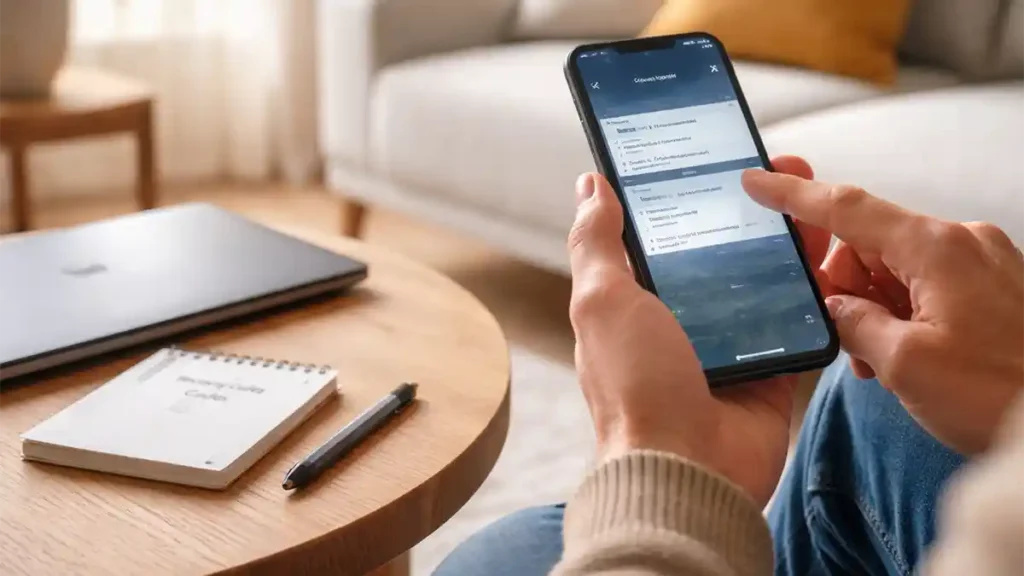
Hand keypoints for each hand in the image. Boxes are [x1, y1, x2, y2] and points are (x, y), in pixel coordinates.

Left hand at [568, 156, 826, 505]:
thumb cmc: (635, 387)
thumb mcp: (602, 302)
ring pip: (763, 278)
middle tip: (778, 166)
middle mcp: (680, 320)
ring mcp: (726, 345)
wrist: (689, 469)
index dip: (688, 193)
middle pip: (721, 250)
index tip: (715, 154)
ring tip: (812, 197)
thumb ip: (596, 243)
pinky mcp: (769, 369)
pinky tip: (830, 252)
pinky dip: (813, 290)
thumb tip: (590, 186)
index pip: (664, 234)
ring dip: (787, 238)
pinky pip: (796, 321)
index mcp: (635, 302)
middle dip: (749, 208)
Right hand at [742, 170, 1023, 453]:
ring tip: (884, 363)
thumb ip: (854, 323)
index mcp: (938, 248)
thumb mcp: (905, 365)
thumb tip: (834, 307)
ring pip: (895, 268)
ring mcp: (982, 263)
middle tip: (848, 341)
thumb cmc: (1000, 396)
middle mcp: (963, 242)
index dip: (794, 196)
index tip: (756, 181)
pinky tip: (907, 357)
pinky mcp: (995, 287)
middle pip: (869, 243)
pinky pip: (926, 286)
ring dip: (874, 309)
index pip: (848, 208)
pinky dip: (903, 315)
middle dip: (844, 287)